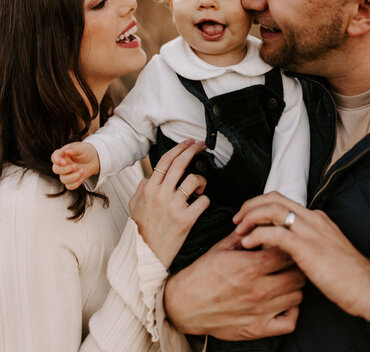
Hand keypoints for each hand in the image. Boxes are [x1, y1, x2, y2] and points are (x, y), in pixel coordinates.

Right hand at [51, 142, 99, 188]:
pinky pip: (69, 186)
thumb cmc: (86, 151)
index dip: (57, 160)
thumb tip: (68, 151)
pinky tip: (82, 178)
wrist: (94, 159)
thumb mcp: (82, 147)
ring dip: (73, 177)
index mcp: (62, 154)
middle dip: (65, 170)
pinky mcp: (71, 180)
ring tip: (82, 171)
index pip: (55, 157)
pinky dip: (75, 184)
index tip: (64, 162)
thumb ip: (75, 149)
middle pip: (56, 169)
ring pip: (63, 179)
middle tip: (75, 166)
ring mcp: (66, 173)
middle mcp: (62, 164)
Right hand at [129, 140, 209, 267]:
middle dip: (193, 150)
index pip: (166, 161)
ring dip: (201, 180)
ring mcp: (173, 207)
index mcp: (149, 189)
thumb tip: (149, 176)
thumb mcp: (134, 207)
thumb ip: (141, 189)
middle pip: (180, 164)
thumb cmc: (142, 231)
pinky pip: (203, 201)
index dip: (179, 148)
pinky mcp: (185, 220)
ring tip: (200, 187)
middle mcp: (161, 194)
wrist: (146, 256)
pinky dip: (205, 200)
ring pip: (193, 180)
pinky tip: (201, 203)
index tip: (189, 142)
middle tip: (202, 146)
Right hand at [164, 231, 304, 339]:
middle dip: (295, 265)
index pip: (286, 253)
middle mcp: (258, 289)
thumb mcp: (221, 248)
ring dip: (294, 287)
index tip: (284, 245)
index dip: (288, 247)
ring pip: (297, 296)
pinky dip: (291, 312)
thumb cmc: (202, 275)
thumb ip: (243, 235)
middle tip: (288, 262)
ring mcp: (260, 311)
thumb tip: (257, 223)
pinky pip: (290, 322)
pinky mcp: (258, 329)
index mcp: (249, 266)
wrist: (185, 304)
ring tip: (284, 280)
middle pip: (297, 274)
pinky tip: (283, 302)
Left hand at [234, 191, 369, 322]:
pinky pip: (275, 232)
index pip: (281, 200)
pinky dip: (257, 234)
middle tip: (237, 220)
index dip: (260, 205)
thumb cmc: (346, 275)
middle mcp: (312, 218)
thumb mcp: (324, 250)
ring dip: (251, 217)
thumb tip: (282, 245)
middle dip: (250, 206)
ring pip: (272, 209)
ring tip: (239, 229)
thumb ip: (304, 242)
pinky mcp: (306, 246)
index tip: (247, 216)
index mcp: (315, 217)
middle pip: (273, 198)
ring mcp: (309, 230)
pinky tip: (247, 243)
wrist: (366, 287)